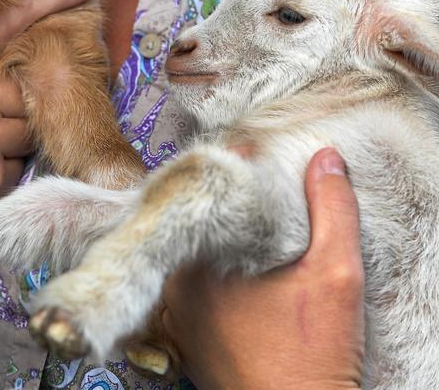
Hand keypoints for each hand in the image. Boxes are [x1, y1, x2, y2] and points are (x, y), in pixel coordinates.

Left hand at [160, 148, 364, 389]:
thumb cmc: (311, 357)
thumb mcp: (336, 277)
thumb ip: (333, 212)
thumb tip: (326, 160)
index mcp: (200, 259)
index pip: (207, 187)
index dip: (235, 164)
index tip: (256, 156)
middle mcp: (177, 281)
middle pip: (197, 218)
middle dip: (227, 200)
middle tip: (256, 186)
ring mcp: (177, 310)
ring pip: (194, 250)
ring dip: (219, 236)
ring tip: (253, 224)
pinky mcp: (184, 335)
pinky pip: (193, 283)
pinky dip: (214, 271)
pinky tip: (245, 270)